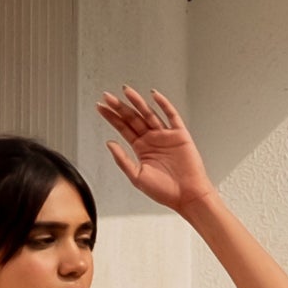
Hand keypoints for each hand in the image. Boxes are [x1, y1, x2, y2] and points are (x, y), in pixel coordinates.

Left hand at [96, 85, 215, 213]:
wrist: (186, 196)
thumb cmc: (165, 191)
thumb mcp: (137, 177)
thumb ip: (122, 160)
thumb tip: (110, 143)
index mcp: (141, 149)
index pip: (123, 128)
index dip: (111, 117)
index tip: (100, 107)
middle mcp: (152, 140)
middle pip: (133, 118)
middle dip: (120, 107)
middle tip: (107, 96)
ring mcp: (165, 135)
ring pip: (149, 113)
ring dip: (137, 102)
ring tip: (126, 91)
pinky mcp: (179, 134)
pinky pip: (171, 115)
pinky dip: (164, 104)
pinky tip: (153, 96)